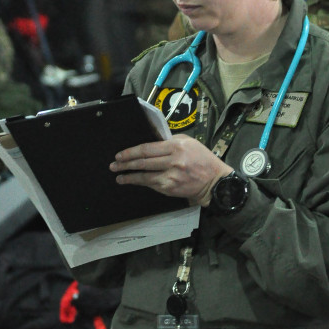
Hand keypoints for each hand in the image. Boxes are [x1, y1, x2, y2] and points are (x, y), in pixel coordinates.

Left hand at [109, 134, 232, 206]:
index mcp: (176, 146)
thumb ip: (170, 141)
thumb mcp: (189, 142)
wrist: (214, 181)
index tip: (120, 154)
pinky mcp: (170, 188)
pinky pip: (151, 184)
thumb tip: (152, 142)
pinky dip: (139, 182)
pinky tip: (131, 181)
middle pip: (143, 161)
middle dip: (125, 163)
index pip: (147, 148)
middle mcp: (172, 161)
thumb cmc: (202, 159)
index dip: (131, 151)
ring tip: (118, 175)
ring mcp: (170, 176)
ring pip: (144, 175)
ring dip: (128, 175)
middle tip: (114, 164)